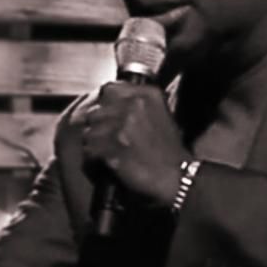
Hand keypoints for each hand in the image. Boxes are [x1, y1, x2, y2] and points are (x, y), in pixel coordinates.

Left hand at [78, 82, 189, 206]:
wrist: (176, 176)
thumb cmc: (168, 149)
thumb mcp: (161, 113)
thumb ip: (137, 100)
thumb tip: (111, 96)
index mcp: (146, 95)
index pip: (109, 89)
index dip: (106, 105)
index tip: (110, 116)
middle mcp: (132, 106)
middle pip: (96, 111)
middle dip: (99, 126)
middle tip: (110, 138)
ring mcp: (121, 127)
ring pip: (90, 131)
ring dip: (96, 143)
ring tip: (110, 151)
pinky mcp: (112, 148)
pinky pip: (90, 149)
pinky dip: (95, 158)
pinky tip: (108, 162)